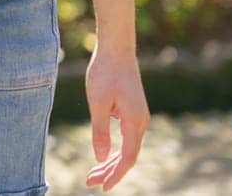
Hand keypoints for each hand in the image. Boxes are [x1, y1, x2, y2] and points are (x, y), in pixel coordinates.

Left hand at [83, 46, 148, 189]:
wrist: (116, 50)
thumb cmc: (105, 73)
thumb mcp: (97, 102)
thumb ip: (100, 131)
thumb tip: (100, 158)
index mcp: (135, 122)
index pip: (127, 157)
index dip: (115, 174)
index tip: (102, 187)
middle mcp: (141, 122)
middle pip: (128, 156)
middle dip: (110, 172)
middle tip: (90, 183)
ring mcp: (138, 117)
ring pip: (127, 148)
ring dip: (111, 162)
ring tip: (93, 174)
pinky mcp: (133, 112)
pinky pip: (126, 138)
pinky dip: (114, 149)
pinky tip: (103, 154)